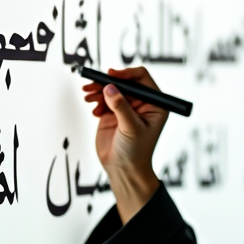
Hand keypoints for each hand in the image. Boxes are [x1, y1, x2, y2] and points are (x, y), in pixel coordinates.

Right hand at [82, 67, 164, 222]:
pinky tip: (94, 112)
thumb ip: (121, 107)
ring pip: (111, 89)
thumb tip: (110, 87)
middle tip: (93, 84)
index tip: (111, 75)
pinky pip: (103, 99)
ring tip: (88, 96)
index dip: (126, 73)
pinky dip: (96, 101)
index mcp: (154, 104)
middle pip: (123, 82)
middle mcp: (141, 103)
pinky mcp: (112, 113)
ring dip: (98, 90)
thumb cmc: (136, 153)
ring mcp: (126, 108)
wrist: (123, 170)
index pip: (141, 79)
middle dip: (107, 82)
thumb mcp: (131, 128)